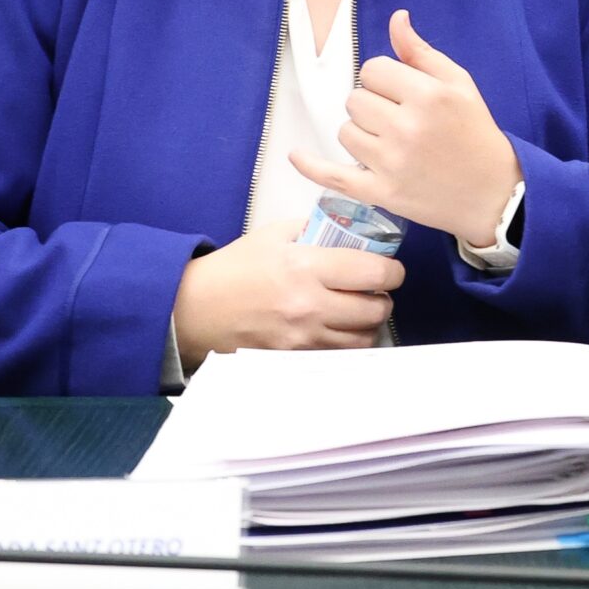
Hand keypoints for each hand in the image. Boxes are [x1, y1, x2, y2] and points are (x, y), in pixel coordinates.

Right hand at [170, 214, 404, 370]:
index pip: (375, 273)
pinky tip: (338, 328)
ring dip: (368, 324)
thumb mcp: (274, 235)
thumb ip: (316, 230)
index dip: (393, 271)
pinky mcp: (294, 358)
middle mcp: (309, 305)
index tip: (391, 269)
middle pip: (376, 310)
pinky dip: (347, 343)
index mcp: (305, 267)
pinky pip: (338, 355)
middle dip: (384, 298)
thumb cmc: (234, 269)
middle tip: (376, 290)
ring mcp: (302, 337)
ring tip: (359, 310)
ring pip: (363, 339)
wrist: (194, 308)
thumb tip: (352, 231)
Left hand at [289, 10, 523, 247]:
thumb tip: (396, 18)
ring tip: (391, 143)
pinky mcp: (381, 193)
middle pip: (355, 99)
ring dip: (362, 133)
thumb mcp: (460, 85)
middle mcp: (407, 127)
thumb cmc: (476, 133)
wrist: (493, 194)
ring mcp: (391, 163)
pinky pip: (333, 176)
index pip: (373, 70)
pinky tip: (296, 155)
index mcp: (429, 95)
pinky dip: (311, 166)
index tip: (403, 94)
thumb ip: (422, 53)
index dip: (385, 79)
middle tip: (400, 121)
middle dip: (373, 105)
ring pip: (346, 131)